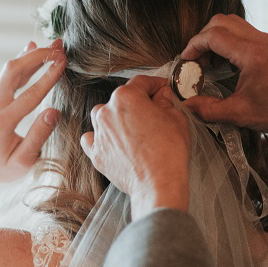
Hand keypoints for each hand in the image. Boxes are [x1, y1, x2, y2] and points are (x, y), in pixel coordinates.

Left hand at [0, 39, 65, 188]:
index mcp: (2, 123)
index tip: (63, 62)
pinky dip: (21, 62)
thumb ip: (38, 137)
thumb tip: (54, 112)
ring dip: (31, 56)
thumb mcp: (22, 162)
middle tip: (60, 48)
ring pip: (9, 70)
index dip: (48, 77)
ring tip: (53, 45)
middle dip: (38, 56)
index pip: (30, 95)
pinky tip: (31, 49)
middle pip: (14, 71)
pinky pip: (7, 76)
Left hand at [80, 76, 189, 217]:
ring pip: (102, 117)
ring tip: (131, 128)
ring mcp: (99, 134)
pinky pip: (91, 139)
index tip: (161, 89)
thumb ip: (166, 101)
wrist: (157, 183)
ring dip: (115, 118)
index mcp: (126, 97)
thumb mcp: (176, 118)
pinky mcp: (96, 153)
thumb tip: (161, 95)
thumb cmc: (168, 151)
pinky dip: (100, 138)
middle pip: (121, 99)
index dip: (155, 84)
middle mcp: (107, 112)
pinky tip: (112, 141)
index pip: (141, 83)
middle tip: (153, 112)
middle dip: (137, 103)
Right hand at [180, 14, 267, 151]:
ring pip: (232, 23)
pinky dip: (228, 41)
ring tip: (209, 63)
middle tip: (195, 60)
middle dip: (202, 38)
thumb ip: (208, 109)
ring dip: (215, 38)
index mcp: (252, 55)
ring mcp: (267, 41)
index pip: (213, 35)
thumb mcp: (239, 114)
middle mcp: (260, 41)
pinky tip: (225, 64)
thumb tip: (186, 105)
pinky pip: (243, 32)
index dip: (193, 46)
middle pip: (221, 22)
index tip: (185, 61)